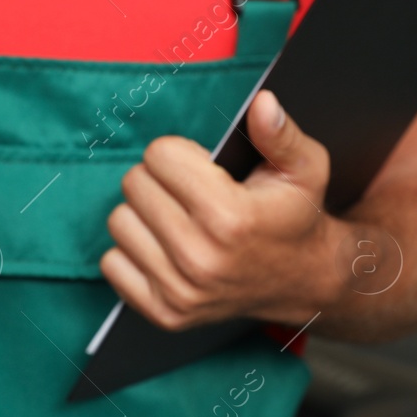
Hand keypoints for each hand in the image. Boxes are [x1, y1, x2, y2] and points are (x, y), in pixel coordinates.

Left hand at [102, 91, 346, 329]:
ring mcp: (181, 291)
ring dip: (144, 213)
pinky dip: (133, 251)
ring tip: (179, 218)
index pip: (160, 155)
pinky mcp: (165, 313)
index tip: (202, 166)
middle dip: (160, 178)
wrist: (303, 282)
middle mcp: (201, 258)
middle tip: (190, 192)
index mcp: (230, 216)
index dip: (180, 153)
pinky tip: (167, 248)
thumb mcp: (305, 167)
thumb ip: (280, 133)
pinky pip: (112, 264)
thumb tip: (262, 102)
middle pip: (134, 184)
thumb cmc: (296, 215)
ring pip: (119, 221)